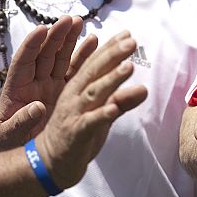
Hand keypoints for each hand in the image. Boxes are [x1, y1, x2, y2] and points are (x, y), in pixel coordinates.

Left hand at [0, 17, 83, 151]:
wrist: (24, 152)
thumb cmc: (11, 142)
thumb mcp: (12, 134)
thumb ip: (22, 121)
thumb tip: (36, 108)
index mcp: (16, 87)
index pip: (23, 61)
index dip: (32, 45)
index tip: (42, 30)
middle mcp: (34, 80)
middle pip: (44, 53)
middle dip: (56, 35)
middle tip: (68, 20)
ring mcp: (50, 83)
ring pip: (60, 57)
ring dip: (70, 39)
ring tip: (80, 23)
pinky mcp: (64, 89)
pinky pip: (74, 70)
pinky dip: (83, 56)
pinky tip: (93, 42)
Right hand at [35, 30, 147, 188]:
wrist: (52, 162)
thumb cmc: (78, 132)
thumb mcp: (101, 113)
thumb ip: (120, 100)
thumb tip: (144, 89)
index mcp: (78, 86)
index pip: (95, 62)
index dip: (110, 47)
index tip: (127, 34)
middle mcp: (74, 95)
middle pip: (93, 71)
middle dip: (113, 55)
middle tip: (131, 41)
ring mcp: (73, 113)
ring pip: (93, 92)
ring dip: (110, 79)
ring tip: (128, 67)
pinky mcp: (75, 133)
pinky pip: (89, 122)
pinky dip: (101, 115)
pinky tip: (114, 109)